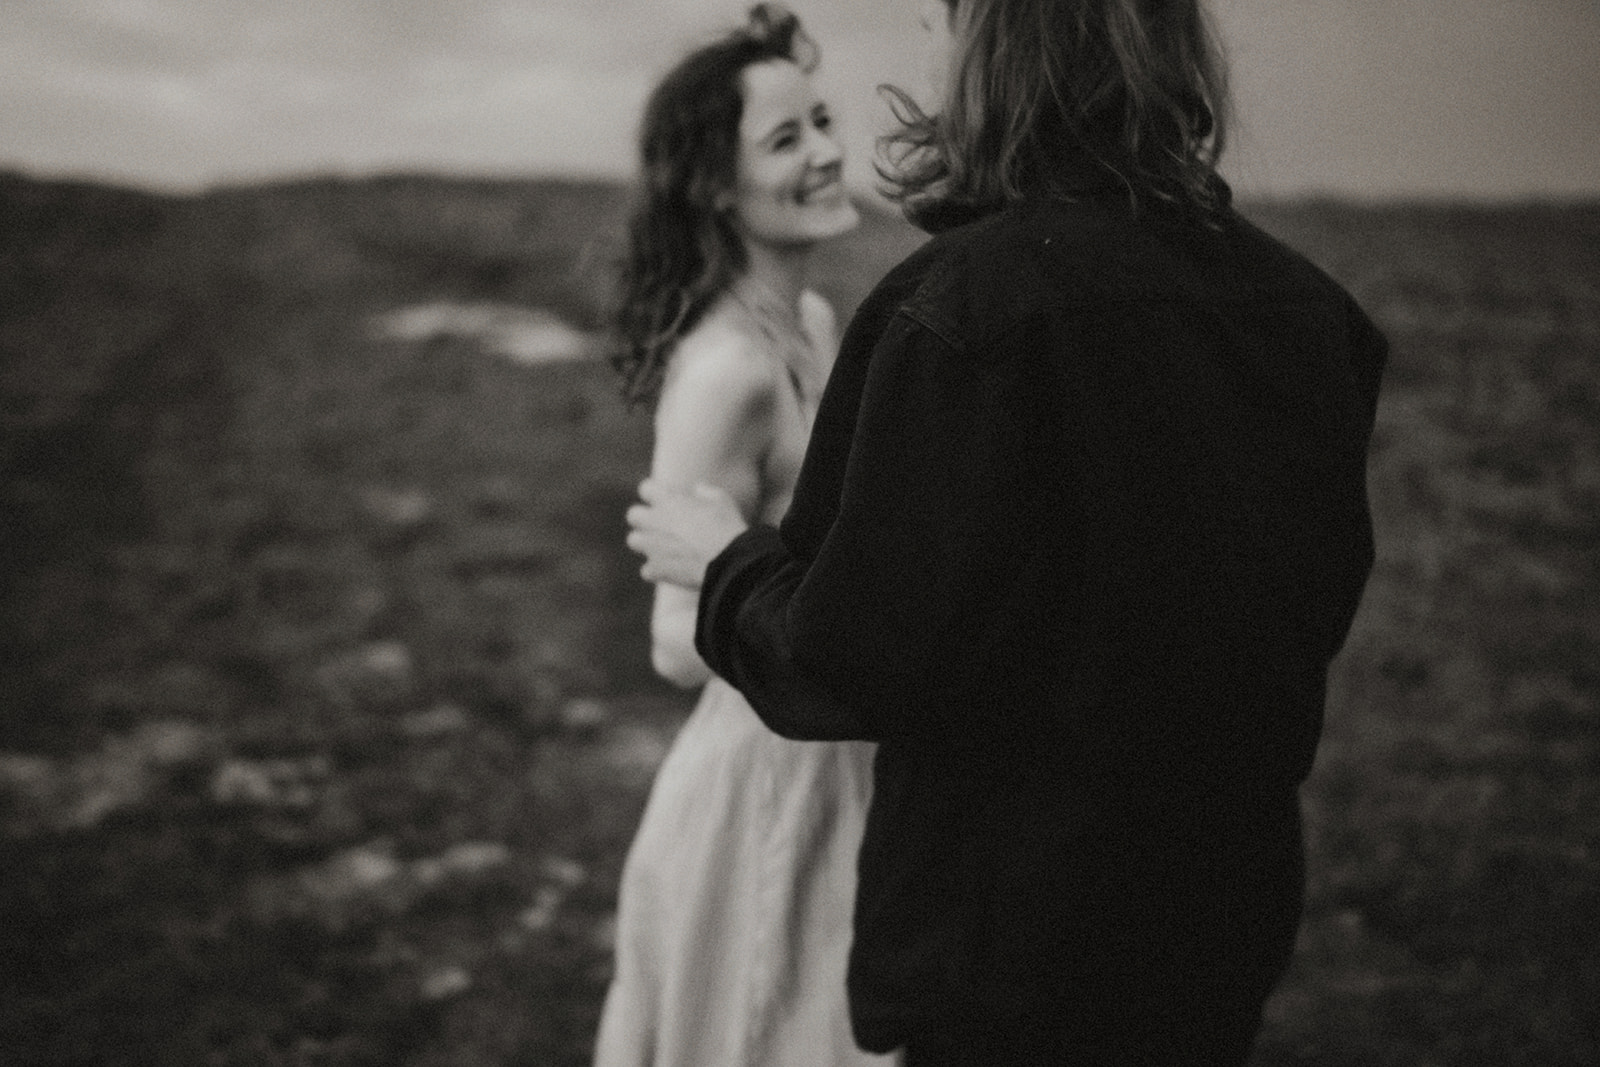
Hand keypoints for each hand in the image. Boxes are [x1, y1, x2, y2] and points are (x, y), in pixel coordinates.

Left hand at [625, 479, 747, 588]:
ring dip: (646, 544)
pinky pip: (646, 570)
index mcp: (669, 500)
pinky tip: (672, 572)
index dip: (655, 495)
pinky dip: (657, 571)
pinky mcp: (656, 569)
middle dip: (644, 520)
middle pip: (633, 514)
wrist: (729, 563)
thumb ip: (706, 493)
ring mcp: (652, 545)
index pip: (646, 488)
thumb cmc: (728, 529)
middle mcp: (655, 520)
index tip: (666, 501)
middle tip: (662, 526)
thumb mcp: (723, 502)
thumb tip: (697, 490)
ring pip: (634, 540)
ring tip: (665, 549)